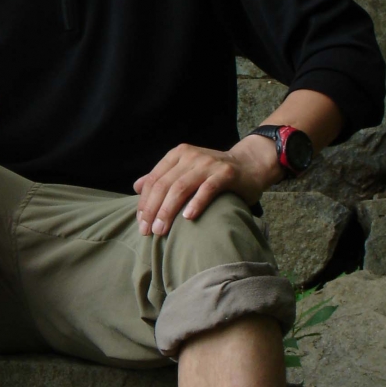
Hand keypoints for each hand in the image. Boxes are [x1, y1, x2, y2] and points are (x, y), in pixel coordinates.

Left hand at [133, 137, 281, 236]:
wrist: (249, 164)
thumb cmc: (213, 173)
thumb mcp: (185, 170)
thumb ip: (162, 177)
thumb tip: (136, 187)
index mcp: (177, 155)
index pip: (154, 180)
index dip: (144, 202)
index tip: (140, 222)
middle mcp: (190, 156)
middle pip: (164, 185)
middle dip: (153, 210)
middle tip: (147, 231)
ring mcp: (208, 164)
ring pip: (181, 187)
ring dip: (168, 211)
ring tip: (161, 229)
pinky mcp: (225, 173)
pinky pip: (207, 189)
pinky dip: (196, 203)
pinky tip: (187, 218)